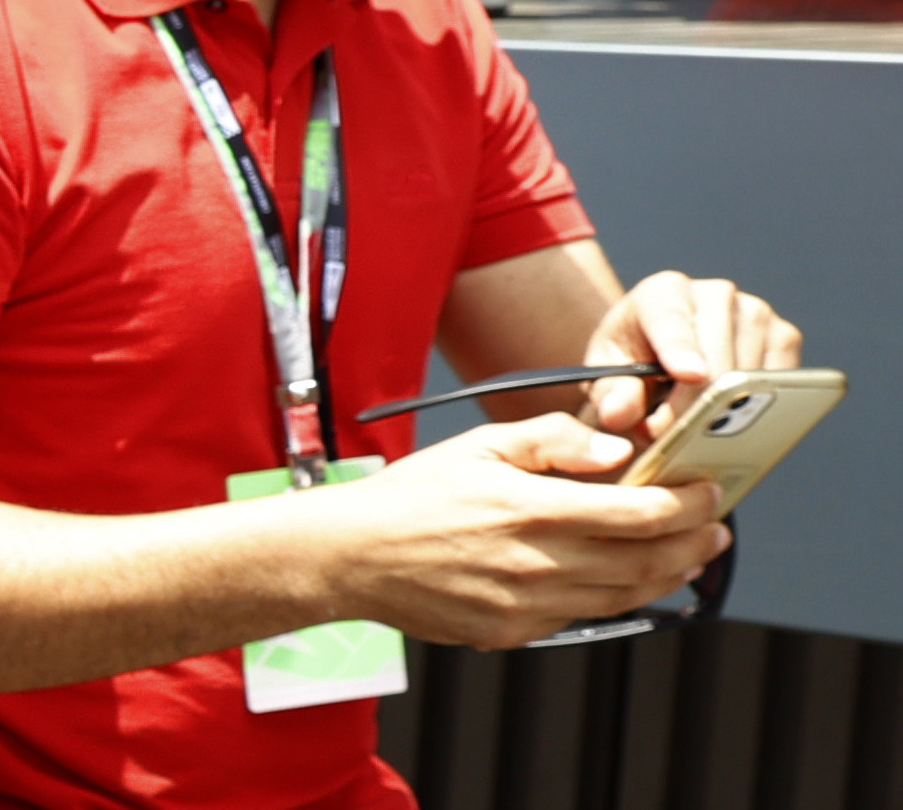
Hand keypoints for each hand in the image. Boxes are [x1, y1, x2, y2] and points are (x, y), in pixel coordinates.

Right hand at [303, 414, 726, 649]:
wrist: (353, 556)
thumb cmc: (411, 496)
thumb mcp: (477, 446)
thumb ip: (551, 440)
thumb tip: (615, 449)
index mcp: (532, 509)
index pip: (640, 513)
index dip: (686, 504)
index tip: (706, 491)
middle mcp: (539, 564)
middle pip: (646, 560)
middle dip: (694, 543)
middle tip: (717, 528)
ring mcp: (530, 606)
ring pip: (626, 596)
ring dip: (668, 575)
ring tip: (687, 556)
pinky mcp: (516, 632)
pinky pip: (585, 615)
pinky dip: (619, 597)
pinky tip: (626, 579)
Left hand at [584, 271, 802, 439]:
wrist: (663, 348)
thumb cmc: (634, 358)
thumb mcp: (609, 374)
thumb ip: (611, 394)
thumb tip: (619, 414)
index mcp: (664, 292)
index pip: (672, 323)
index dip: (681, 351)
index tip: (690, 376)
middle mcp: (714, 294)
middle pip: (716, 361)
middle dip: (696, 409)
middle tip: (674, 441)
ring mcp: (756, 312)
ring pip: (752, 378)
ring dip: (728, 415)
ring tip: (695, 433)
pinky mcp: (785, 336)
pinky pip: (782, 384)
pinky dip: (760, 410)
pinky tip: (734, 422)